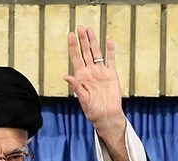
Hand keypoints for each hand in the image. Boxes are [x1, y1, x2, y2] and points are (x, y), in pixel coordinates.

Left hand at [64, 26, 125, 144]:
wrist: (107, 116)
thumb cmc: (93, 111)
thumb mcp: (83, 99)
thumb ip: (76, 87)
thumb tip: (66, 76)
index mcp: (81, 77)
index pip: (75, 57)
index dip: (73, 46)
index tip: (70, 35)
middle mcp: (90, 72)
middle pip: (85, 52)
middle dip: (82, 40)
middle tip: (80, 27)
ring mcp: (101, 72)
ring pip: (96, 53)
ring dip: (93, 41)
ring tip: (89, 29)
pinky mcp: (111, 75)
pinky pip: (110, 60)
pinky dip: (110, 51)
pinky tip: (108, 41)